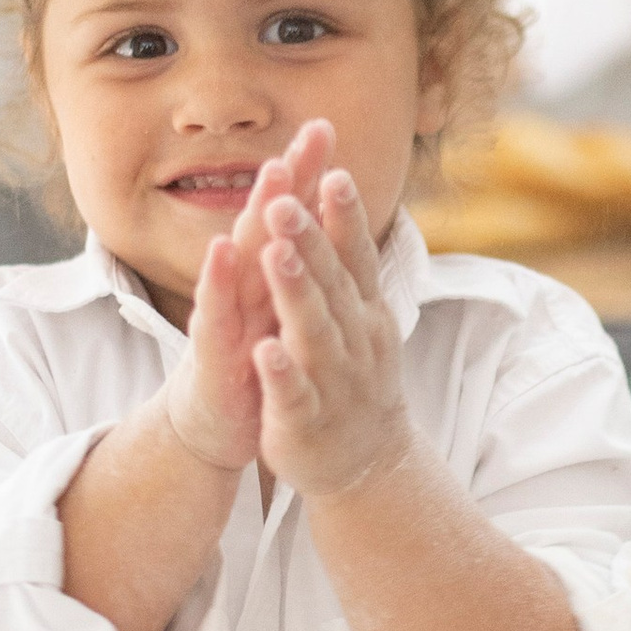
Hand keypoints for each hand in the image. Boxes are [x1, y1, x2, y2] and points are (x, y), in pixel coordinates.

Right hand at [162, 122, 333, 474]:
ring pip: (240, 259)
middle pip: (264, 223)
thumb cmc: (250, 361)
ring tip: (271, 180)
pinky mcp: (210, 350)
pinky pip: (214, 314)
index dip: (306, 175)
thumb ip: (290, 261)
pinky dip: (218, 285)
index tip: (325, 128)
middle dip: (285, 180)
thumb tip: (310, 209)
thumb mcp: (277, 310)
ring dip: (255, 218)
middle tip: (305, 137)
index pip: (289, 217)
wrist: (216, 426)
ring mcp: (224, 313)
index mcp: (266, 276)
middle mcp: (243, 285)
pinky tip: (220, 252)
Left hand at [254, 153, 412, 504]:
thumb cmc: (354, 374)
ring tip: (276, 253)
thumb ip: (346, 259)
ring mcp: (332, 379)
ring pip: (313, 331)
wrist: (366, 461)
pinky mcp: (305, 420)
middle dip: (308, 239)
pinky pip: (293, 393)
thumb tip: (338, 184)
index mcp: (363, 310)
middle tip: (288, 197)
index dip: (344, 215)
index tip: (333, 169)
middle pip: (331, 282)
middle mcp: (354, 339)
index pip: (355, 254)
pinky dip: (281, 372)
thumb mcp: (360, 314)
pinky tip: (264, 350)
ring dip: (295, 291)